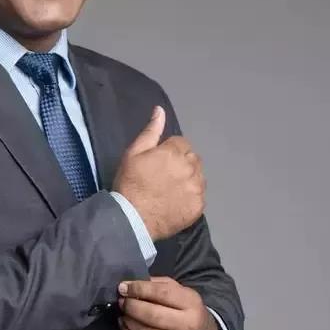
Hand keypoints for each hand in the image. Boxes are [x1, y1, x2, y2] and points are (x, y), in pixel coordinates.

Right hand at [111, 106, 205, 240]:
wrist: (132, 219)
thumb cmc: (130, 184)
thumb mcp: (133, 154)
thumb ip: (151, 131)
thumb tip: (160, 110)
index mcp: (175, 152)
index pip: (181, 143)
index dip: (169, 152)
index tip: (158, 163)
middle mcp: (190, 167)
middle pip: (193, 159)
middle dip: (182, 163)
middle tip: (164, 177)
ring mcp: (197, 188)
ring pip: (198, 176)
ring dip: (189, 179)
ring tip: (170, 190)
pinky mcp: (199, 206)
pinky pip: (199, 196)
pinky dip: (190, 197)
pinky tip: (176, 202)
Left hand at [116, 275, 219, 329]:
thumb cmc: (189, 312)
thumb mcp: (182, 293)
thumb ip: (159, 285)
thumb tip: (131, 284)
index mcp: (191, 303)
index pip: (162, 293)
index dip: (139, 289)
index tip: (123, 287)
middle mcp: (187, 324)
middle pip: (151, 314)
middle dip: (131, 306)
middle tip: (121, 302)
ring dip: (128, 321)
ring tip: (123, 313)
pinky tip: (125, 327)